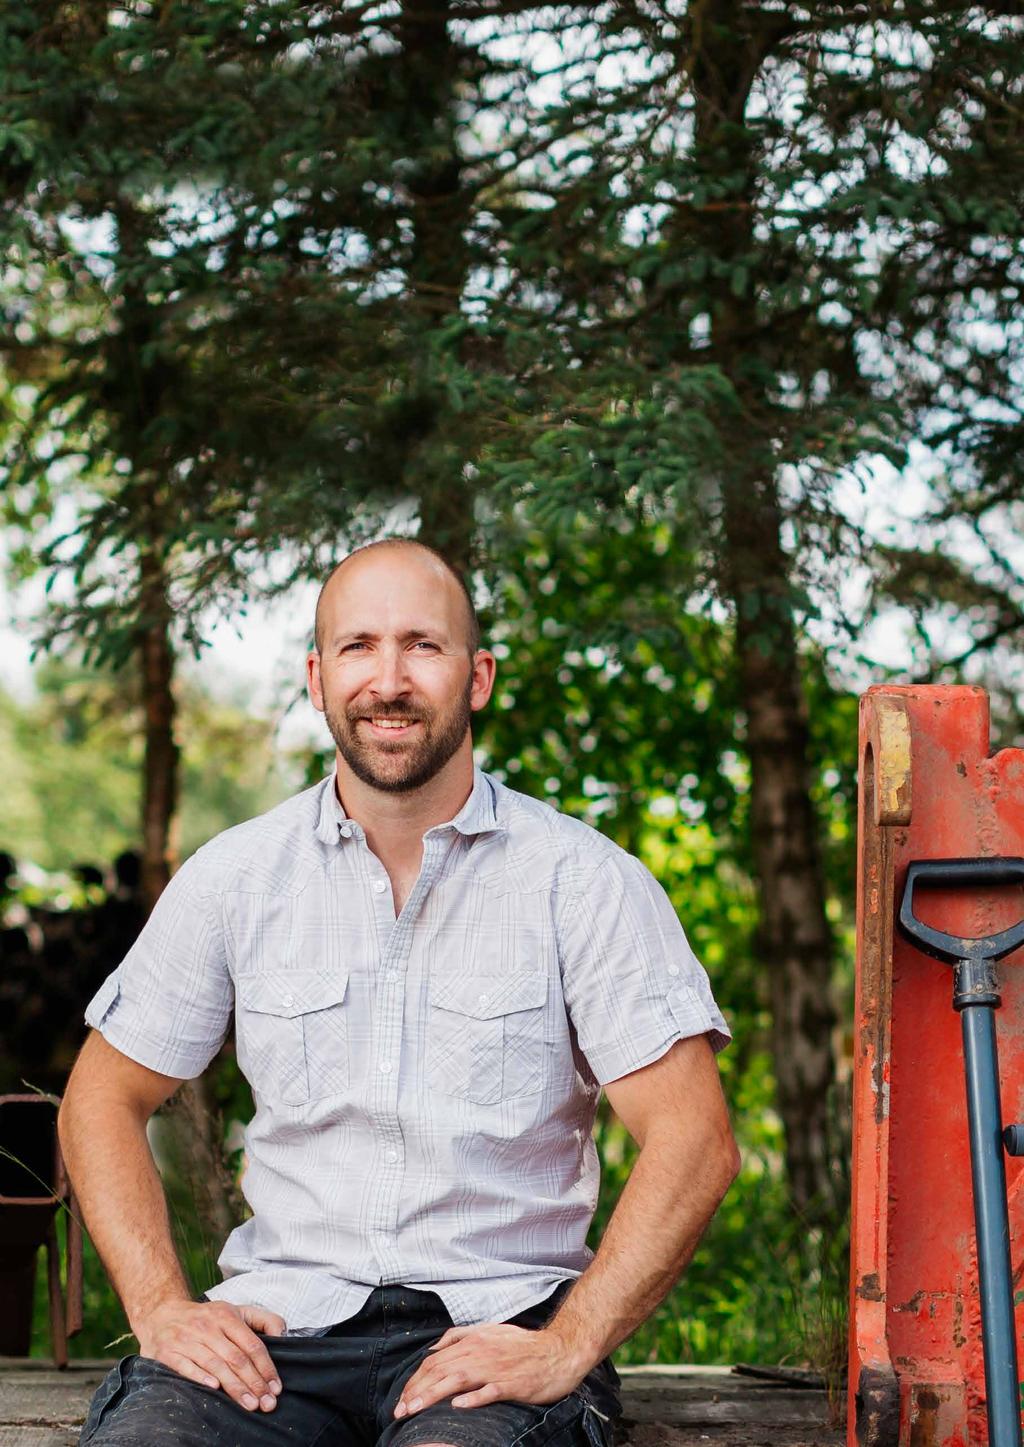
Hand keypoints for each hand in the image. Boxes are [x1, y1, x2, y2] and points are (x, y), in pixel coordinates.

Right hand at [133, 1299, 285, 1411]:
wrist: (161, 1314)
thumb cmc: (206, 1318)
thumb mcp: (235, 1310)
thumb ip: (263, 1320)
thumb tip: (282, 1335)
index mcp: (227, 1317)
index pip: (252, 1345)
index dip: (266, 1367)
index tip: (276, 1387)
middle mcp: (208, 1327)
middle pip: (236, 1358)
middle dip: (254, 1383)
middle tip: (267, 1403)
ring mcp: (187, 1339)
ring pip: (216, 1365)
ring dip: (234, 1387)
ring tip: (249, 1404)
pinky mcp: (168, 1352)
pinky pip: (186, 1366)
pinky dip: (201, 1377)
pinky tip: (215, 1389)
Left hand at [394, 1323, 587, 1416]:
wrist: (558, 1351)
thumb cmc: (523, 1346)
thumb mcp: (490, 1331)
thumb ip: (461, 1336)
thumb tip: (435, 1347)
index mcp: (473, 1341)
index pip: (435, 1359)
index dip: (416, 1379)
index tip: (403, 1398)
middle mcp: (480, 1352)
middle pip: (440, 1370)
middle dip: (416, 1390)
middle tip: (399, 1410)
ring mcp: (496, 1368)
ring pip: (457, 1380)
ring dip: (432, 1395)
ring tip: (414, 1410)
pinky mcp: (512, 1384)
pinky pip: (489, 1391)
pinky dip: (472, 1398)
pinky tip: (457, 1406)